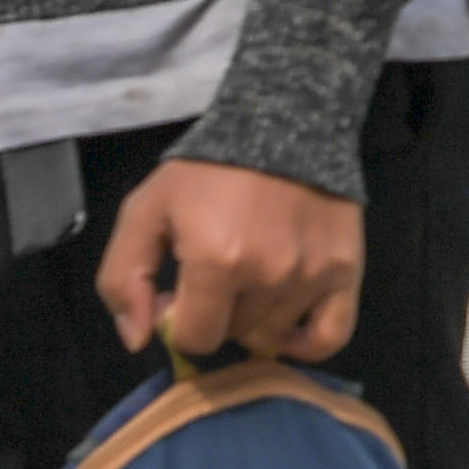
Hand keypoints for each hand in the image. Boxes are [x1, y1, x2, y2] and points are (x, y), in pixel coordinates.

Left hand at [98, 158, 365, 361]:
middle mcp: (269, 275)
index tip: (181, 293)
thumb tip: (139, 340)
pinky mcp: (345, 270)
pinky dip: (306, 343)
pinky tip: (287, 328)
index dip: (179, 321)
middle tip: (216, 277)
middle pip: (234, 336)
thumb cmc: (208, 171)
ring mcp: (311, 274)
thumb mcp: (145, 212)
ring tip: (250, 278)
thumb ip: (122, 279)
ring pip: (272, 335)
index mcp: (215, 262)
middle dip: (217, 314)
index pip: (194, 339)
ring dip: (255, 317)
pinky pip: (331, 335)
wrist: (284, 124)